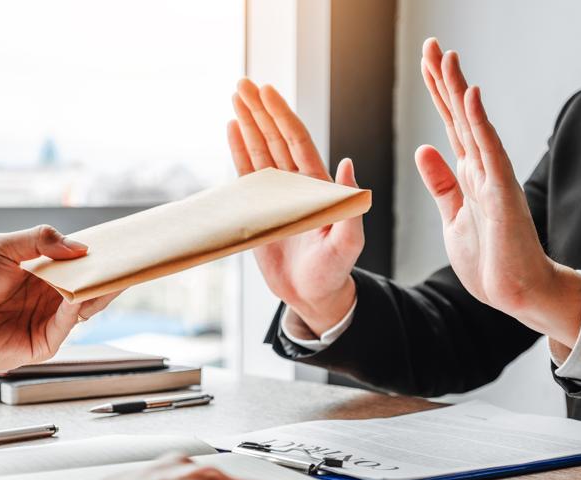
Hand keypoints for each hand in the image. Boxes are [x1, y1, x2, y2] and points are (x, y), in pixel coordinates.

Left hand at [0, 225, 119, 373]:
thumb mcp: (2, 247)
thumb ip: (39, 239)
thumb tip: (79, 247)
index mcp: (43, 275)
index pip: (78, 264)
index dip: (97, 255)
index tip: (116, 243)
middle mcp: (50, 298)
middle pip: (89, 286)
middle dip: (107, 273)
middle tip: (126, 260)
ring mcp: (49, 321)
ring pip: (85, 306)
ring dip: (99, 290)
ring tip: (113, 274)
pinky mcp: (44, 343)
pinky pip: (67, 324)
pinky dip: (76, 308)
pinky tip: (79, 294)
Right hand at [228, 79, 364, 335]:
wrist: (314, 295)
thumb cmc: (334, 272)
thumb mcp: (348, 242)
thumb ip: (348, 205)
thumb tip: (346, 165)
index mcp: (317, 187)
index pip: (297, 142)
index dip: (282, 116)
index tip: (267, 92)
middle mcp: (296, 185)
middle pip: (275, 138)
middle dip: (260, 110)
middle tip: (242, 83)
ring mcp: (277, 196)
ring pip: (260, 151)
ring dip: (247, 124)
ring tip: (234, 97)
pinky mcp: (260, 210)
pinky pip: (248, 174)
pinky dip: (239, 151)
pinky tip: (232, 129)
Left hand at [415, 39, 580, 347]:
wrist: (516, 293)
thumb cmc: (490, 259)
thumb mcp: (453, 217)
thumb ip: (441, 184)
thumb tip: (423, 148)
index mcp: (468, 176)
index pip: (449, 126)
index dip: (437, 94)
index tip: (426, 63)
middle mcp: (482, 170)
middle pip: (459, 117)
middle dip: (444, 81)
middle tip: (432, 45)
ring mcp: (493, 180)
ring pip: (472, 126)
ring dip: (459, 91)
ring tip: (447, 58)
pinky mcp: (502, 195)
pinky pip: (489, 153)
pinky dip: (479, 124)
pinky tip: (471, 97)